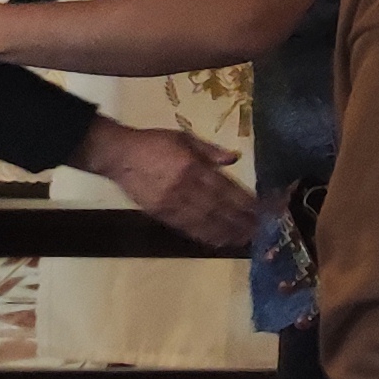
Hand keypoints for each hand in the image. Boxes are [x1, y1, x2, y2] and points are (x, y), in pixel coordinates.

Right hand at [80, 116, 249, 248]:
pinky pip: (186, 227)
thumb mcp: (183, 138)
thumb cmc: (152, 143)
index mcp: (191, 166)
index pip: (224, 187)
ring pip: (204, 221)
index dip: (243, 200)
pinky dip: (204, 235)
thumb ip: (209, 150)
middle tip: (258, 230)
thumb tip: (234, 157)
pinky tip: (218, 241)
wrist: (118, 156)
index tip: (260, 209)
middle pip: (218, 207)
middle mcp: (184, 188)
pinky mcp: (161, 214)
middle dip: (240, 220)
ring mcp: (171, 203)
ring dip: (226, 231)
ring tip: (244, 239)